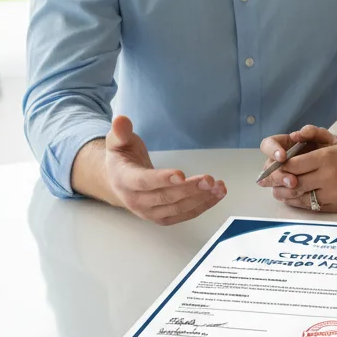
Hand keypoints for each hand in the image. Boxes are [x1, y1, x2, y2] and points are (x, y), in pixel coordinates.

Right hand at [102, 116, 226, 224]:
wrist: (118, 181)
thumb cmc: (123, 158)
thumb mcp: (118, 141)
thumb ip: (120, 132)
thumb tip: (121, 119)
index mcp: (124, 180)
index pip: (143, 182)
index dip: (162, 179)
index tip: (181, 174)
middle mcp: (136, 201)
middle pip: (165, 197)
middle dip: (189, 188)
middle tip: (209, 179)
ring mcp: (150, 212)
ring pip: (177, 208)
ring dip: (201, 198)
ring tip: (219, 187)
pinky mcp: (162, 218)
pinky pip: (184, 215)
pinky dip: (203, 206)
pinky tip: (217, 195)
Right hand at [257, 125, 336, 189]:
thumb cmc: (329, 149)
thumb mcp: (325, 139)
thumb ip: (313, 132)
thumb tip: (296, 134)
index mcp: (283, 144)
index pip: (268, 145)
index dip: (272, 150)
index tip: (282, 157)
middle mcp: (279, 161)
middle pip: (268, 167)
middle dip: (278, 174)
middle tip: (291, 179)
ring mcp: (282, 175)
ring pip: (272, 182)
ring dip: (281, 185)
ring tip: (295, 186)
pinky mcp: (286, 189)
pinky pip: (280, 193)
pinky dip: (286, 195)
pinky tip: (297, 195)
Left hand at [265, 142, 336, 212]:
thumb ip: (314, 141)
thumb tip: (292, 144)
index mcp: (326, 157)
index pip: (292, 164)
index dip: (276, 168)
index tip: (268, 169)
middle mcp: (328, 175)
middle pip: (292, 181)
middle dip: (275, 182)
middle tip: (264, 182)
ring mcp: (333, 192)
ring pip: (299, 196)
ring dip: (284, 195)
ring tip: (276, 192)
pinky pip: (312, 206)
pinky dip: (299, 203)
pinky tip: (293, 199)